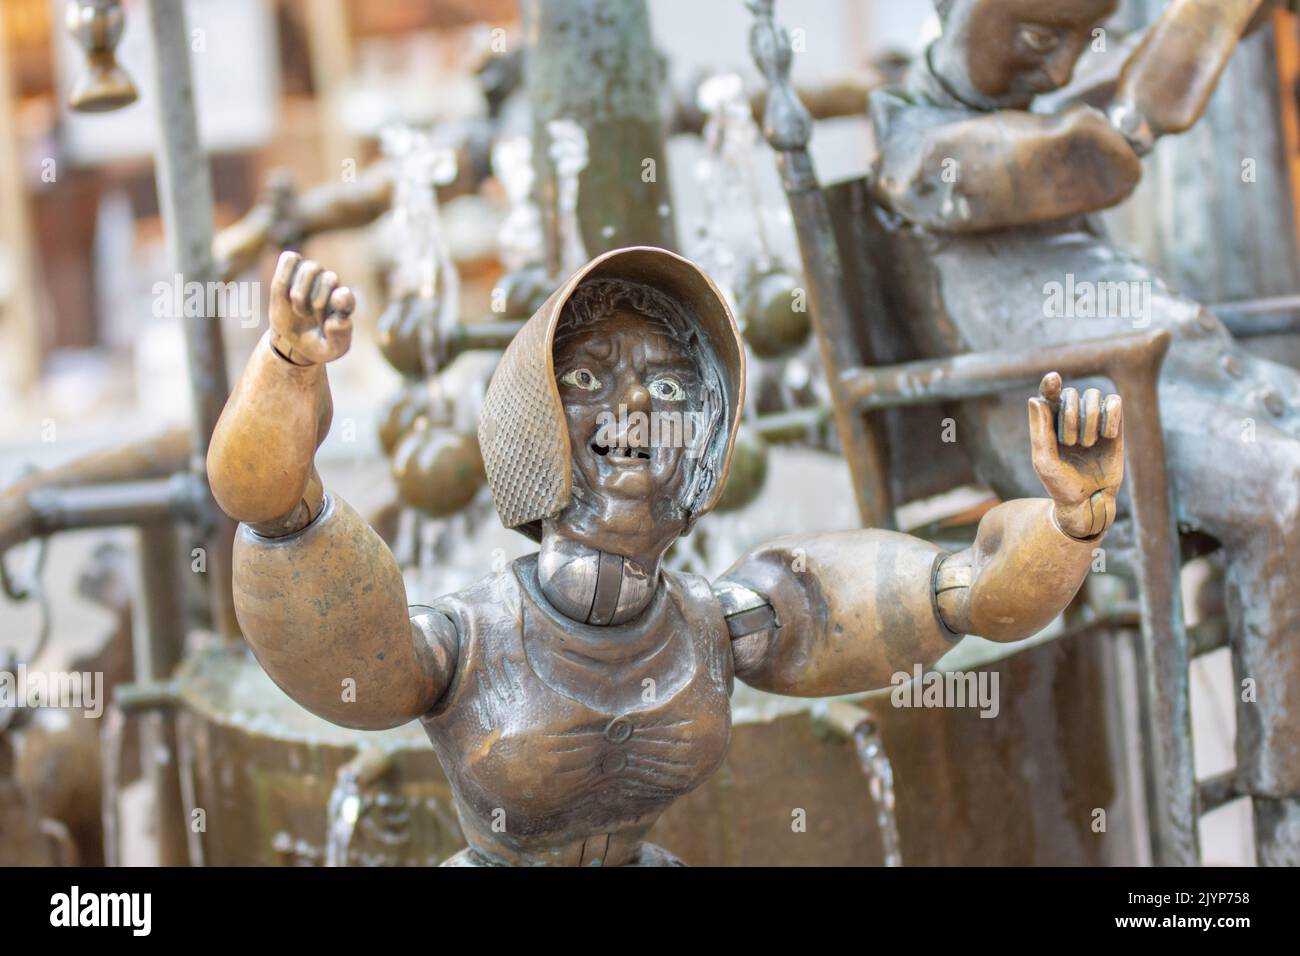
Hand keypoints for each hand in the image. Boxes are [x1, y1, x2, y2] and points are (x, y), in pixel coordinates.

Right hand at [269, 250, 354, 365]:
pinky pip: (289, 259)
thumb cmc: (318, 345)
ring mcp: (311, 277)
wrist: (294, 341)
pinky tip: (284, 292)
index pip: (346, 295)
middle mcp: (331, 286)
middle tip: (308, 317)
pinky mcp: (291, 272)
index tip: (334, 305)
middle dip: (315, 302)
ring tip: (298, 310)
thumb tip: (338, 320)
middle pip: (329, 278)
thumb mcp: (332, 350)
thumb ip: (340, 337)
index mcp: (344, 304)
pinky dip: (285, 274)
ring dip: (300, 293)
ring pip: (310, 268)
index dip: (341, 299)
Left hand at [1028, 372, 1123, 538]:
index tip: (1053, 379)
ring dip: (1090, 419)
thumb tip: (1035, 399)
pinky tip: (1107, 437)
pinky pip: (1115, 402)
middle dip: (1071, 417)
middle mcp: (1070, 417)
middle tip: (1071, 444)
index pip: (1049, 393)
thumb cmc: (1060, 484)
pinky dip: (1111, 416)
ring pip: (1094, 394)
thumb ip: (1040, 430)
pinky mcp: (1114, 426)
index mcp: (1049, 422)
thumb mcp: (1044, 461)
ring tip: (1087, 445)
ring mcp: (1093, 420)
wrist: (1089, 502)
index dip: (1051, 383)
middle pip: (1072, 393)